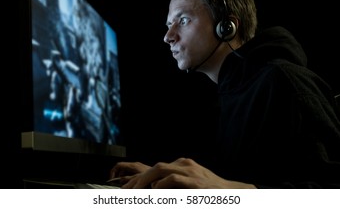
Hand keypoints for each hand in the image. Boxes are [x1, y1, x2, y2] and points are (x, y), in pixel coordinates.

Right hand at [109, 161, 150, 184]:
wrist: (161, 175)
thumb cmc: (151, 176)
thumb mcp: (136, 179)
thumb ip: (127, 179)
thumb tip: (119, 180)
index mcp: (132, 165)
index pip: (118, 165)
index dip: (113, 171)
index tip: (112, 178)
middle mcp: (134, 165)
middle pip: (121, 168)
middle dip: (118, 176)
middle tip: (118, 183)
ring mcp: (137, 167)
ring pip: (126, 171)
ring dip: (123, 177)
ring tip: (124, 184)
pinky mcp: (140, 170)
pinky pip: (130, 172)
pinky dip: (128, 177)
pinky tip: (130, 183)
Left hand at [120, 157, 256, 188]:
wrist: (231, 192)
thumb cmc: (210, 190)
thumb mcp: (191, 184)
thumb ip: (175, 184)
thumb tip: (154, 189)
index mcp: (183, 165)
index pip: (158, 168)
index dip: (142, 177)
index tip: (130, 188)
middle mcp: (185, 165)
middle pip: (157, 167)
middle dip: (139, 178)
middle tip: (126, 190)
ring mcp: (191, 172)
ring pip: (162, 170)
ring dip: (145, 180)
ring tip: (134, 191)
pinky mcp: (196, 182)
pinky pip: (175, 179)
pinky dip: (163, 184)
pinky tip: (154, 191)